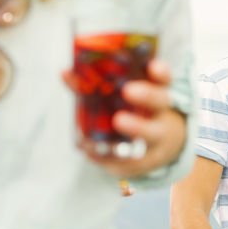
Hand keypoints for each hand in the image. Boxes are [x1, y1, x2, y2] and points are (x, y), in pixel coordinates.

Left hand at [63, 58, 186, 177]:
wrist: (159, 147)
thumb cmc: (133, 115)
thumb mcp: (121, 99)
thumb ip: (95, 86)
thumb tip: (65, 73)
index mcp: (155, 93)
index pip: (162, 79)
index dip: (160, 72)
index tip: (153, 66)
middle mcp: (160, 114)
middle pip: (160, 102)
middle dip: (147, 96)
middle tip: (129, 91)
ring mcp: (157, 140)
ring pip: (151, 134)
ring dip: (136, 127)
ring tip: (118, 121)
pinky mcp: (146, 162)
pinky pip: (131, 160)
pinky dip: (110, 156)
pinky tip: (91, 151)